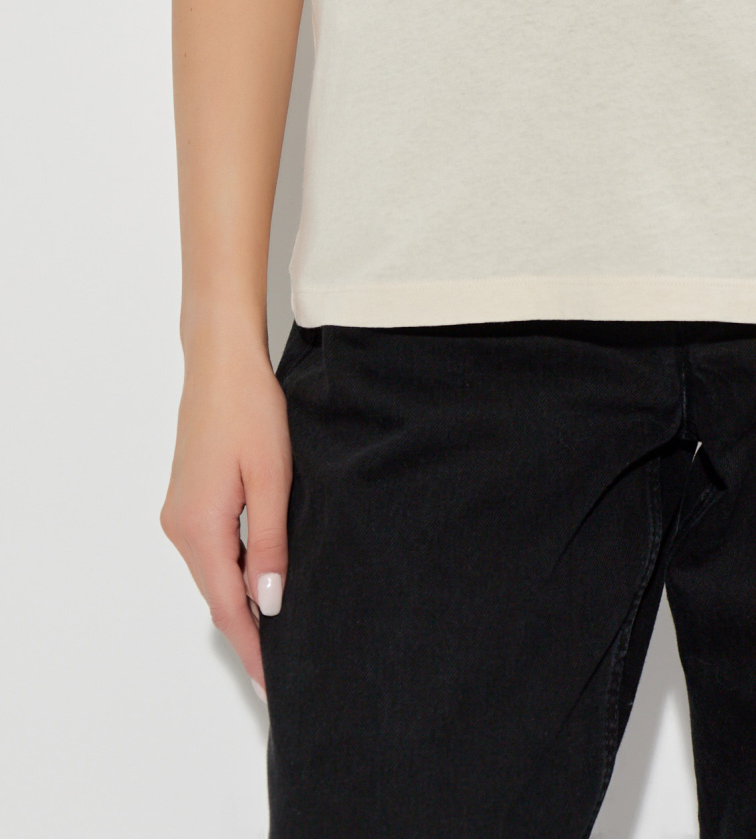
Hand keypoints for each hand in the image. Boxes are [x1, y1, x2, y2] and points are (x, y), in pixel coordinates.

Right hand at [159, 332, 291, 695]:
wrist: (221, 363)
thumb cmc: (250, 410)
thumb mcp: (273, 478)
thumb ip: (270, 544)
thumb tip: (270, 603)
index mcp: (200, 527)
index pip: (228, 606)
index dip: (253, 647)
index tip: (274, 683)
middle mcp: (180, 527)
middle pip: (218, 595)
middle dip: (250, 632)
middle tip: (285, 667)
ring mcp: (179, 513)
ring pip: (214, 573)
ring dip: (243, 602)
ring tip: (280, 631)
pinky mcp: (187, 499)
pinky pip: (212, 550)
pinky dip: (234, 572)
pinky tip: (260, 579)